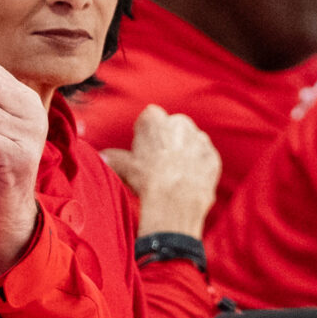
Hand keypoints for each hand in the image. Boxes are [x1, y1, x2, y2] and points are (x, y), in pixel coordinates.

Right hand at [101, 104, 220, 238]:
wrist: (175, 201)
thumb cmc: (146, 180)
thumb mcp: (123, 167)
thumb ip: (114, 158)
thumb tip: (103, 157)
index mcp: (155, 120)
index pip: (150, 116)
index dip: (146, 132)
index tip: (144, 147)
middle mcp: (180, 123)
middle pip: (173, 126)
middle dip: (168, 139)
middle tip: (159, 161)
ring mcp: (199, 139)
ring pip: (191, 141)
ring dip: (186, 151)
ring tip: (174, 174)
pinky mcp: (213, 157)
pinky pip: (205, 158)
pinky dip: (199, 166)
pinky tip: (188, 181)